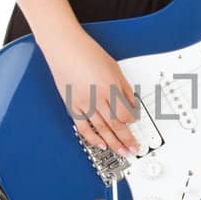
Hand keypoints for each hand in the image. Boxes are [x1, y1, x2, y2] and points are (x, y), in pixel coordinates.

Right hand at [44, 29, 141, 157]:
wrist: (64, 47)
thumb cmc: (87, 52)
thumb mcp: (114, 67)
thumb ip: (124, 88)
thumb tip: (132, 105)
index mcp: (110, 87)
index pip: (126, 113)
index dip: (132, 121)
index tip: (136, 124)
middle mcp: (97, 97)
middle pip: (115, 124)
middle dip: (127, 139)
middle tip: (133, 149)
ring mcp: (83, 102)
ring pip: (101, 129)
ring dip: (113, 143)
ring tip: (122, 151)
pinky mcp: (71, 105)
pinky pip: (83, 127)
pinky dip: (92, 138)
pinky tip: (101, 144)